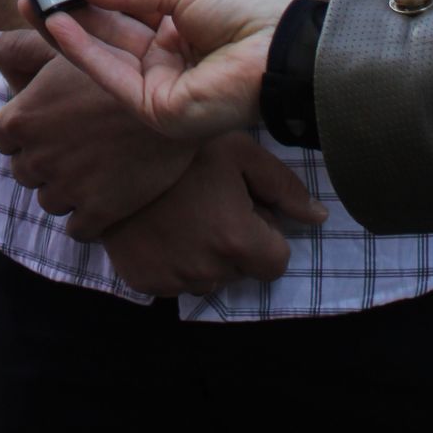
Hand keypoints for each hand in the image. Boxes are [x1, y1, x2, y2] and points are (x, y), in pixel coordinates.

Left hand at [0, 21, 188, 236]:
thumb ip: (20, 47)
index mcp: (21, 118)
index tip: (49, 123)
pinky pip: (78, 228)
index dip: (25, 131)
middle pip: (25, 171)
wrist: (181, 97)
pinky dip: (89, 216)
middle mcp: (36, 158)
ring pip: (50, 201)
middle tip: (78, 142)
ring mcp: (67, 189)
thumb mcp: (71, 50)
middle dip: (44, 159)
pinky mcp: (98, 214)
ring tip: (96, 165)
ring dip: (66, 189)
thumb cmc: (123, 64)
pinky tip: (108, 191)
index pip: (2, 138)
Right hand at [43, 0, 287, 143]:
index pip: (121, 5)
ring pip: (101, 54)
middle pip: (106, 31)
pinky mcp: (154, 110)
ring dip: (65, 27)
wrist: (278, 52)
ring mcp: (158, 86)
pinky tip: (56, 25)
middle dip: (69, 6)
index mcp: (175, 27)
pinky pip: (110, 76)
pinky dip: (81, 51)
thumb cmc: (244, 15)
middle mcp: (164, 58)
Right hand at [97, 135, 324, 299]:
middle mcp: (208, 271)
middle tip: (209, 206)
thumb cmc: (184, 150)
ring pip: (207, 279)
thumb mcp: (240, 153)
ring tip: (183, 215)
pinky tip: (161, 229)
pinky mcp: (143, 282)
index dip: (264, 235)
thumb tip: (319, 218)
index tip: (243, 209)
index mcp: (237, 241)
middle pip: (240, 270)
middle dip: (233, 245)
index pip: (275, 261)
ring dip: (203, 256)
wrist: (113, 152)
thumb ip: (284, 188)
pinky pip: (173, 283)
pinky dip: (171, 262)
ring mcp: (172, 281)